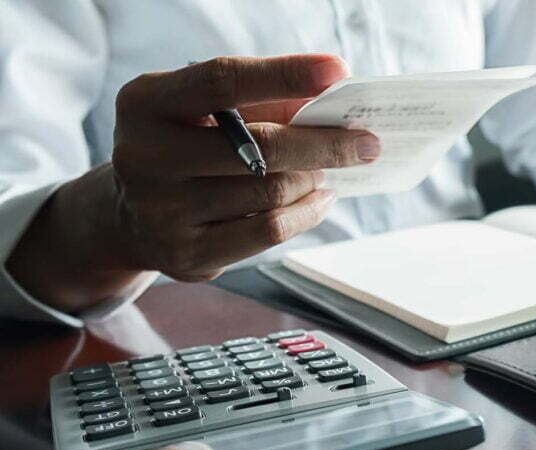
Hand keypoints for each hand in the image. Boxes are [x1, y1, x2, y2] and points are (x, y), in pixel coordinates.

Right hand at [8, 55, 377, 312]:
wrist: (130, 216)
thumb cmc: (185, 147)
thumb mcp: (203, 114)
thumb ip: (258, 104)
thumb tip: (332, 103)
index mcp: (146, 104)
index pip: (224, 81)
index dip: (285, 74)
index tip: (338, 72)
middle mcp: (146, 157)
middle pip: (260, 147)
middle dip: (326, 143)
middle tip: (368, 143)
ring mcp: (164, 211)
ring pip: (272, 192)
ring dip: (314, 178)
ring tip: (330, 170)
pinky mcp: (188, 254)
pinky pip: (269, 231)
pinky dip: (306, 213)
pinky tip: (320, 198)